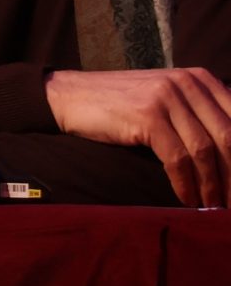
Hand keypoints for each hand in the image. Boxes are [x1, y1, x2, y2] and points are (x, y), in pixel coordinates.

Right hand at [47, 67, 230, 206]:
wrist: (70, 96)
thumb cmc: (121, 104)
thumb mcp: (167, 101)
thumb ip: (199, 115)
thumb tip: (230, 155)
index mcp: (199, 78)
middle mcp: (186, 83)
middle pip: (228, 137)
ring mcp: (166, 97)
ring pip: (205, 150)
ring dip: (212, 186)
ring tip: (213, 207)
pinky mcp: (147, 115)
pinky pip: (177, 158)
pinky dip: (186, 185)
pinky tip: (187, 200)